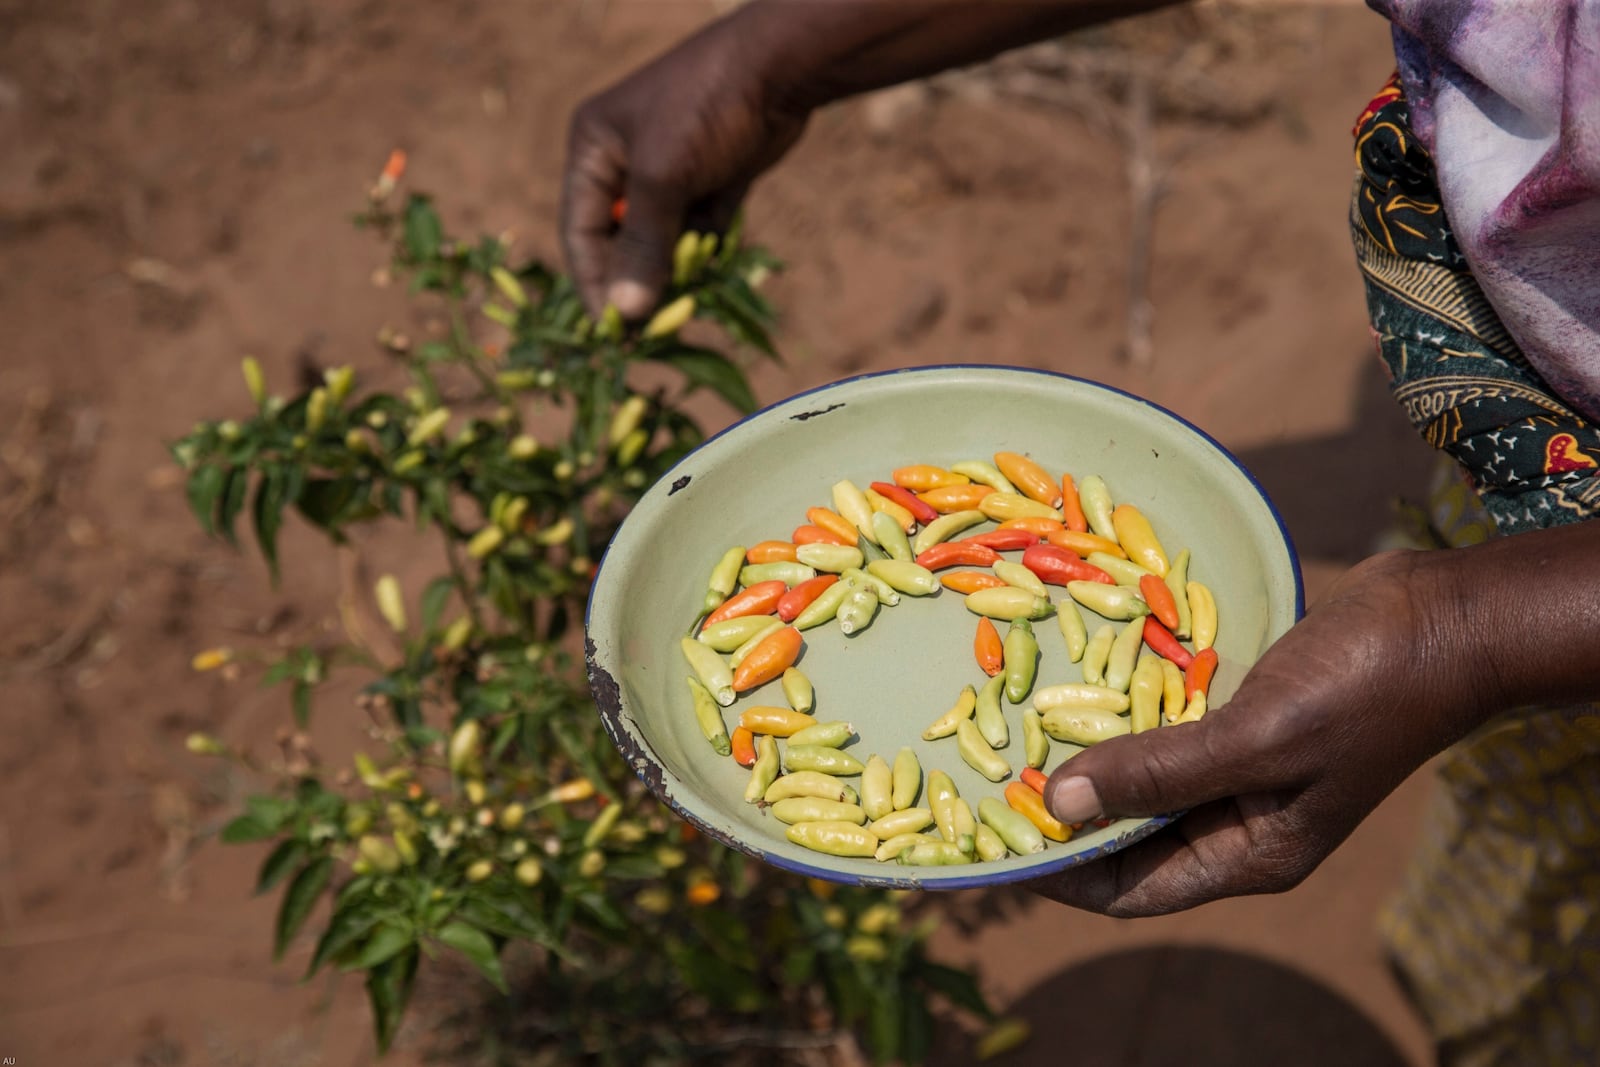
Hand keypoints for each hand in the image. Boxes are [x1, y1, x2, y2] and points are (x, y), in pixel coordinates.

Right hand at [561, 17, 808, 318]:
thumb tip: (627, 312)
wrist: (780, 68)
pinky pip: (699, 233)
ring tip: (685, 312)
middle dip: (637, 282)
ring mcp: (671, 172)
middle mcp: (626, 162)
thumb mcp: (664, 177)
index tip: (612, 329)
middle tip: (652, 330)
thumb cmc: (705, 108)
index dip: (594, 281)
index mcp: (595, 149)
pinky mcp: (712, 181)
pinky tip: (712, 284)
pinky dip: (705, 257)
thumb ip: (643, 246)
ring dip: (674, 275)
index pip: (581, 229)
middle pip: (621, 241)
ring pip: (663, 241)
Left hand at [1026, 549, 1488, 916]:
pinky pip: (1164, 726)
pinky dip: (1122, 713)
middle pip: (1127, 837)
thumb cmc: (1365, 688)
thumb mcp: (1257, 739)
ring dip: (1086, 759)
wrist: (1445, 617)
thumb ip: (1158, 773)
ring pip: (1142, 778)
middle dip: (1061, 814)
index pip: (1129, 888)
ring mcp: (1241, 767)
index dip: (1058, 873)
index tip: (989, 843)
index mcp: (1249, 853)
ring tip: (1010, 732)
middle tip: (981, 781)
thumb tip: (1057, 804)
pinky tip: (1071, 682)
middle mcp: (1239, 821)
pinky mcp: (1241, 714)